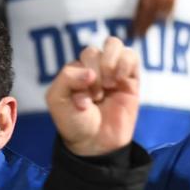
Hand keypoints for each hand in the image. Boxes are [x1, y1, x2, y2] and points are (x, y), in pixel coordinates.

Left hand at [44, 37, 139, 156]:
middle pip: (94, 51)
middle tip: (96, 96)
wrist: (95, 144)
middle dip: (94, 73)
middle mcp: (94, 68)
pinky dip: (125, 63)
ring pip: (114, 44)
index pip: (77, 59)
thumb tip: (90, 72)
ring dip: (109, 63)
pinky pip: (131, 55)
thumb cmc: (74, 123)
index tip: (82, 102)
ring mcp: (113, 72)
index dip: (80, 77)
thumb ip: (66, 78)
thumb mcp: (57, 100)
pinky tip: (119, 80)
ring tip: (109, 85)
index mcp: (76, 71)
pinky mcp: (131, 79)